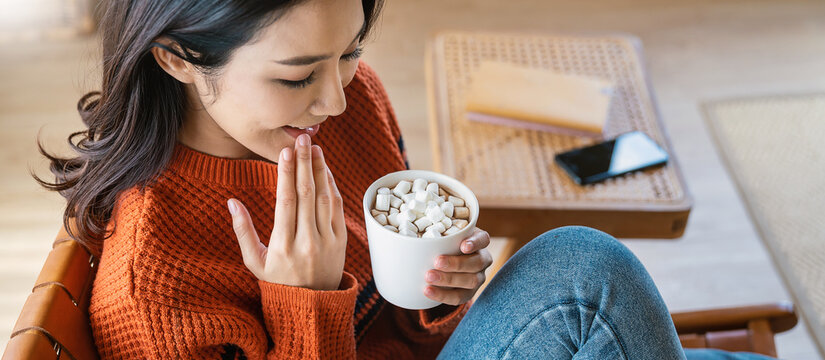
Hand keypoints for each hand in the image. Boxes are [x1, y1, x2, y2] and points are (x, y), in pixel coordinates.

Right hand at [227, 134, 347, 290]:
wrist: (312, 305)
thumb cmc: (278, 281)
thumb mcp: (255, 262)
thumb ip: (243, 231)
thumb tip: (231, 202)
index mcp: (283, 245)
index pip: (286, 201)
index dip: (286, 173)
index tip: (285, 151)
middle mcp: (307, 241)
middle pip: (308, 194)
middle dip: (305, 163)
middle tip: (303, 139)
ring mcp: (327, 241)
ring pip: (325, 198)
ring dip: (321, 170)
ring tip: (315, 148)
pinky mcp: (342, 241)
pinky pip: (338, 208)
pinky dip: (333, 186)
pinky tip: (326, 170)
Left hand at [424, 228, 492, 304]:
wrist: (446, 262)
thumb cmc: (443, 242)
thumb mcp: (443, 232)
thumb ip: (433, 230)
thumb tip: (403, 231)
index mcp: (478, 241)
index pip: (483, 239)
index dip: (475, 243)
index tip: (463, 246)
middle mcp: (482, 259)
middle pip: (476, 262)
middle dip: (456, 263)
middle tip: (436, 261)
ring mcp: (478, 277)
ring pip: (470, 281)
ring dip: (448, 280)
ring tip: (428, 277)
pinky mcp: (469, 293)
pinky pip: (459, 297)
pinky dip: (443, 295)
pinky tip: (428, 291)